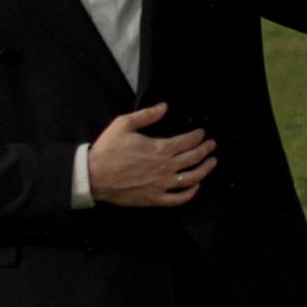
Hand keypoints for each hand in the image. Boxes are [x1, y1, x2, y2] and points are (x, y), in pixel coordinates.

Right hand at [88, 102, 217, 207]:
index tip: (202, 133)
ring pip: (192, 178)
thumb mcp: (124, 124)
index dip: (198, 136)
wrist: (94, 176)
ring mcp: (162, 185)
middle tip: (211, 145)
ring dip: (205, 170)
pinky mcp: (155, 199)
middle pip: (194, 158)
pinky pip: (179, 199)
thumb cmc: (108, 150)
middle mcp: (165, 167)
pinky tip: (195, 186)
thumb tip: (164, 107)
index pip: (188, 141)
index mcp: (160, 148)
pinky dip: (190, 193)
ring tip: (212, 163)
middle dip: (206, 150)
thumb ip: (147, 115)